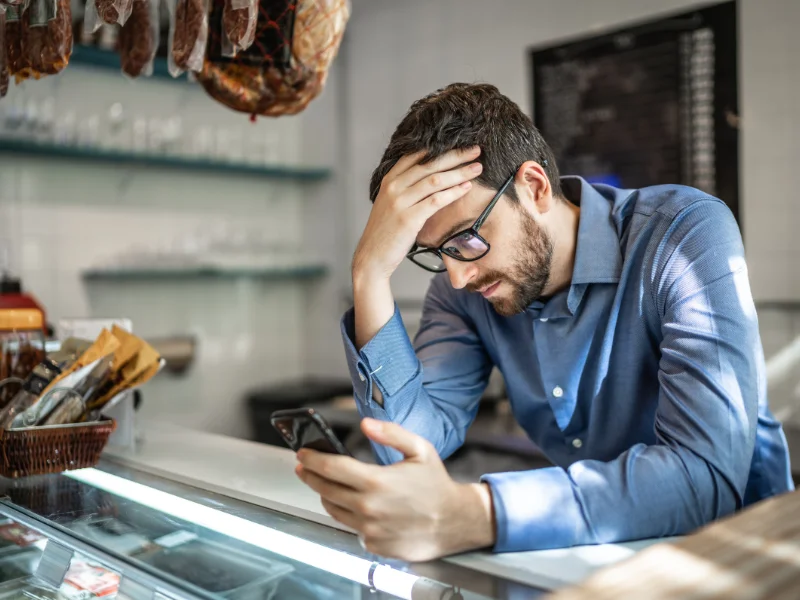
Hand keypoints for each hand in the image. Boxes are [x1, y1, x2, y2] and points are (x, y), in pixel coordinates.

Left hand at [295, 418, 495, 561]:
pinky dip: (349, 515)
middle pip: (325, 489)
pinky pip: (351, 527)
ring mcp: (369, 529)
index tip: (302, 453)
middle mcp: (368, 507)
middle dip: (310, 476)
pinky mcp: (373, 544)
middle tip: (304, 466)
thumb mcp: (419, 449)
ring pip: (334, 510)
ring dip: (326, 495)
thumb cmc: (436, 486)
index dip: (313, 459)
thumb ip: (390, 433)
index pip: (331, 468)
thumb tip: (365, 424)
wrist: (454, 522)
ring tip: (326, 484)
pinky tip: (356, 505)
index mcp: (376, 482)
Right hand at [352, 146, 483, 281]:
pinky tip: (467, 188)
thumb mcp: (390, 204)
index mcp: (389, 180)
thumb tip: (431, 177)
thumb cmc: (386, 232)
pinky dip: (454, 192)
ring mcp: (399, 202)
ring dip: (459, 172)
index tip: (460, 143)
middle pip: (429, 164)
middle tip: (476, 150)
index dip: (440, 147)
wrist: (372, 257)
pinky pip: (436, 200)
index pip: (416, 155)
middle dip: (456, 155)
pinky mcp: (408, 218)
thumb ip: (405, 188)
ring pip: (435, 180)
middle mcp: (393, 187)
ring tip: (477, 168)